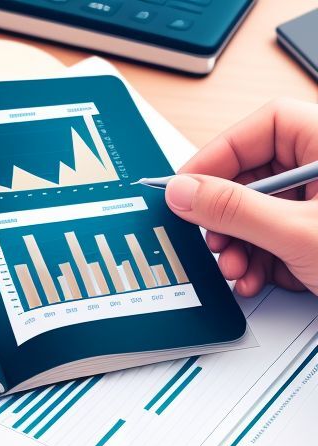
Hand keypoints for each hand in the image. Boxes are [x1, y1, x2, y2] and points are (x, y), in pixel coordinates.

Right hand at [164, 99, 317, 296]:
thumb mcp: (300, 232)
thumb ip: (236, 209)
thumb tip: (184, 192)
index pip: (266, 126)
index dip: (221, 152)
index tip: (189, 184)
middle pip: (257, 176)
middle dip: (227, 215)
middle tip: (210, 235)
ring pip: (260, 214)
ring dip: (237, 246)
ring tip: (234, 267)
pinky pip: (274, 242)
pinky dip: (258, 264)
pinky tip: (254, 280)